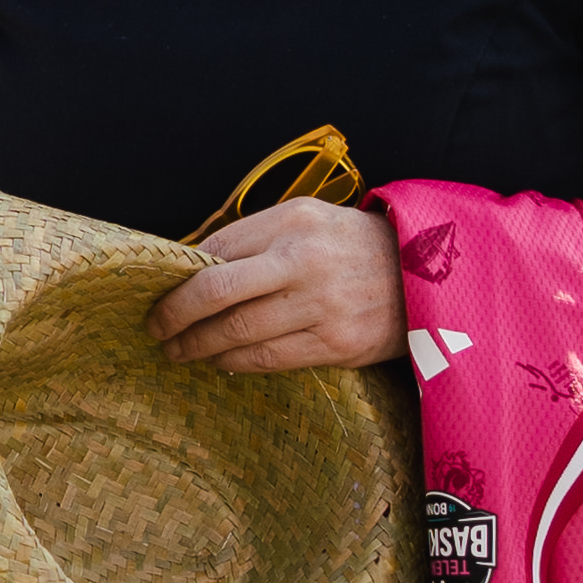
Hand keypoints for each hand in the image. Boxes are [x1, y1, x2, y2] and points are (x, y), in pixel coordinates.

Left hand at [151, 200, 404, 372]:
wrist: (427, 278)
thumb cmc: (354, 247)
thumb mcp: (310, 220)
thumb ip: (257, 238)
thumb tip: (194, 266)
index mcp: (294, 221)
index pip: (217, 248)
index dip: (180, 274)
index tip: (161, 289)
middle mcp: (304, 260)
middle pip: (216, 290)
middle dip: (175, 313)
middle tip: (154, 327)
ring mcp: (322, 305)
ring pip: (238, 331)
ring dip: (198, 345)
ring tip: (178, 350)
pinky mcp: (337, 343)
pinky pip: (269, 358)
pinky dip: (235, 362)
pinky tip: (219, 361)